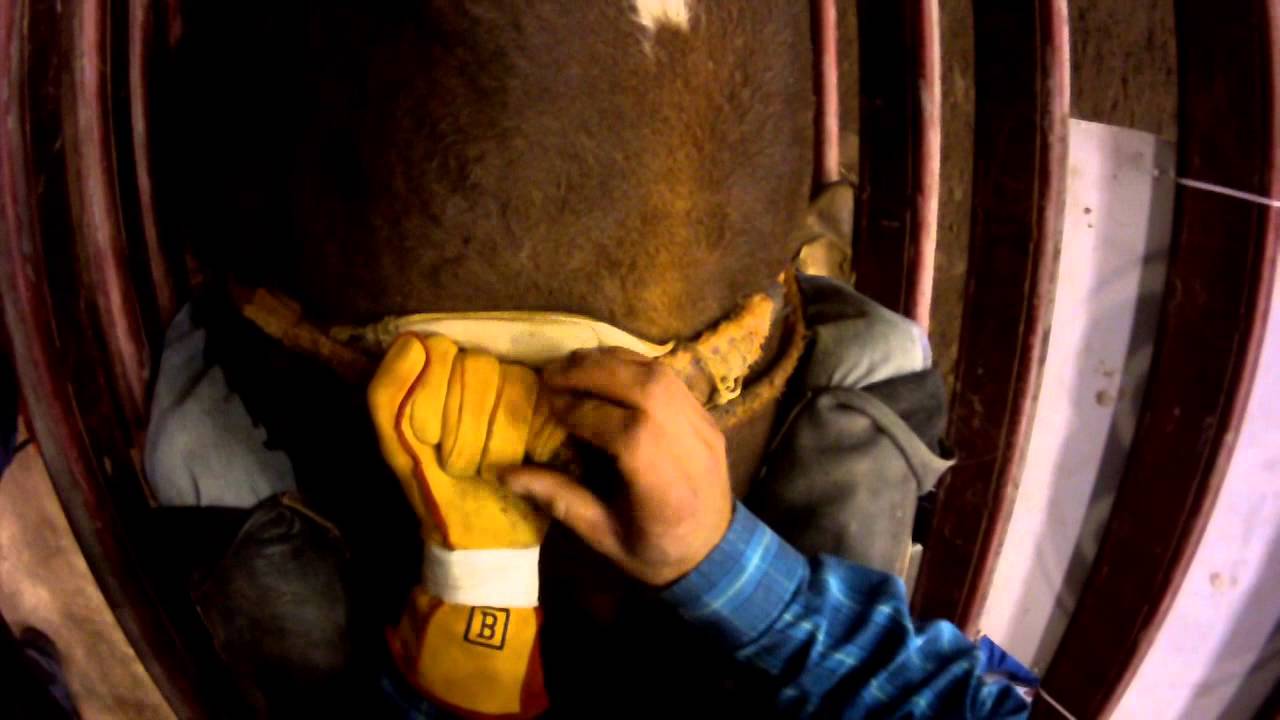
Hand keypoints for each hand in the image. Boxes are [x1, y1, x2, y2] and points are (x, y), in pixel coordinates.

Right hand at [500, 348, 732, 586]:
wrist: (716, 551)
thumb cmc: (655, 551)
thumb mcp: (604, 536)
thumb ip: (560, 499)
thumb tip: (506, 473)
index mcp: (666, 489)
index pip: (627, 432)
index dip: (583, 411)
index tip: (549, 405)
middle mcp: (690, 448)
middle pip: (646, 389)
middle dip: (593, 372)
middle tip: (552, 373)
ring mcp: (704, 426)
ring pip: (660, 374)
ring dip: (611, 361)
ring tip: (573, 364)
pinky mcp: (707, 414)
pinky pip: (670, 376)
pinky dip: (633, 364)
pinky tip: (604, 367)